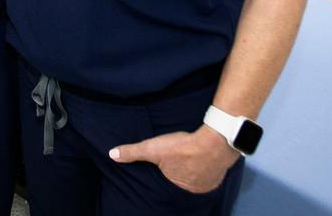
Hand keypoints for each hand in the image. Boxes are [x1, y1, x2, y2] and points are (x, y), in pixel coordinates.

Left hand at [109, 125, 239, 193]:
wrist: (215, 141)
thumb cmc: (182, 147)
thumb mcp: (153, 148)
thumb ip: (133, 152)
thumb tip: (112, 154)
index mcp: (175, 187)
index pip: (165, 186)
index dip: (162, 178)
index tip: (161, 172)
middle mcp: (193, 191)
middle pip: (182, 184)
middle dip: (178, 176)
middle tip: (174, 167)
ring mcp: (207, 184)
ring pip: (196, 181)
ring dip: (192, 173)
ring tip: (186, 164)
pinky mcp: (219, 175)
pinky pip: (210, 176)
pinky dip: (205, 170)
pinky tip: (202, 162)